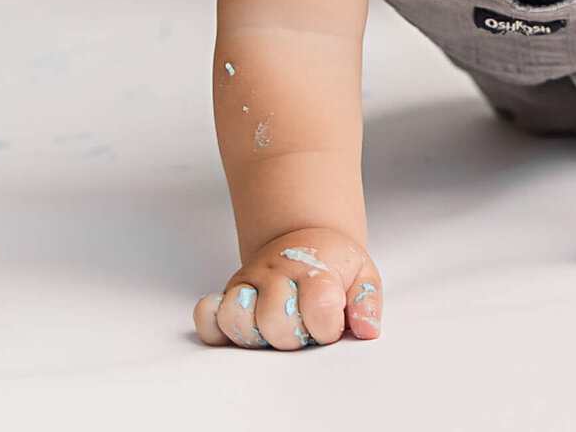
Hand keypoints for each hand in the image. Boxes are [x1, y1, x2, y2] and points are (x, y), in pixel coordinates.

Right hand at [193, 227, 382, 348]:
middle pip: (274, 319)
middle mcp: (276, 273)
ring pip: (236, 317)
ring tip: (273, 330)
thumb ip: (366, 301)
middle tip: (304, 328)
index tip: (332, 324)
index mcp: (313, 268)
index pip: (318, 306)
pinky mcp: (229, 295)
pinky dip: (213, 322)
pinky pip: (208, 313)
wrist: (303, 239)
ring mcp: (250, 283)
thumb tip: (368, 329)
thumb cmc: (331, 264)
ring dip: (255, 334)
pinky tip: (235, 323)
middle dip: (294, 336)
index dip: (327, 326)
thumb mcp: (361, 273)